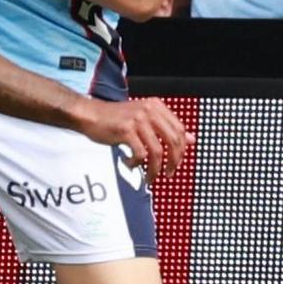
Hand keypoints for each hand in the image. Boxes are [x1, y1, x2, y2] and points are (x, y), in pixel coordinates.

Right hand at [72, 97, 192, 183]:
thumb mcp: (144, 119)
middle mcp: (149, 111)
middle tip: (168, 173)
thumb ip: (167, 128)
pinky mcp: (125, 130)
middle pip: (173, 141)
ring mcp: (137, 120)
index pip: (179, 130)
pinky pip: (140, 154)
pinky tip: (129, 164)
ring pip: (157, 151)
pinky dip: (136, 164)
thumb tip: (192, 139)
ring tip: (150, 177)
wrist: (90, 114)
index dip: (181, 150)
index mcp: (156, 106)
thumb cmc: (116, 119)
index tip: (176, 163)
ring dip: (155, 169)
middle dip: (173, 161)